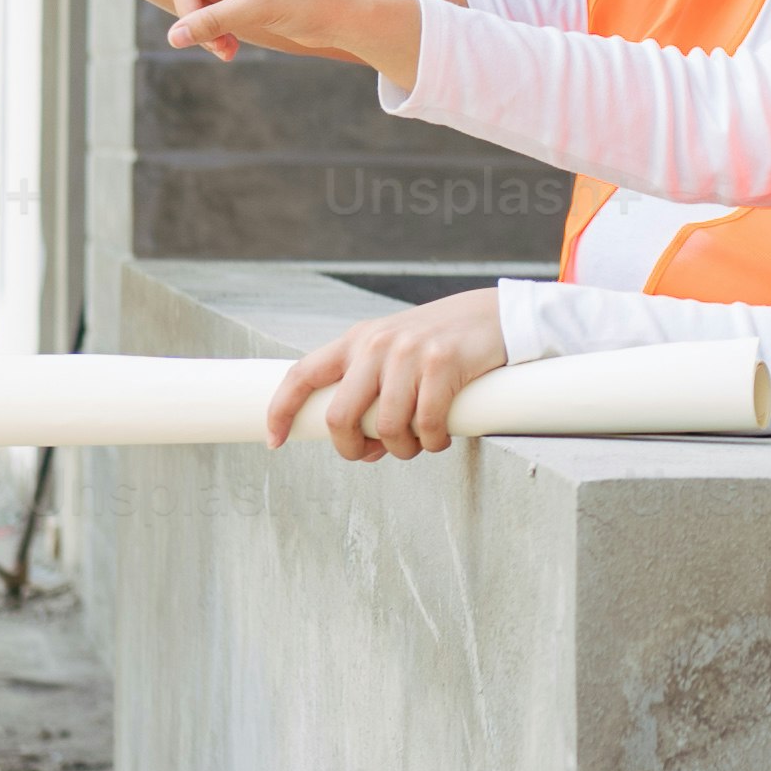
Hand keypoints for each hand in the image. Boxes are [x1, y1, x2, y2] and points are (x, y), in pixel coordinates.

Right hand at [130, 0, 423, 80]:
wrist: (344, 15)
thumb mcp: (257, 8)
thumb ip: (213, 22)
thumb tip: (174, 38)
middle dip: (192, 14)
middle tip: (213, 43)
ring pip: (194, 1)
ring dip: (206, 30)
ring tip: (228, 52)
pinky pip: (208, 13)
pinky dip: (215, 33)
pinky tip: (231, 51)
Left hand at [265, 292, 512, 459]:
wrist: (495, 316)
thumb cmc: (442, 344)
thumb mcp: (394, 351)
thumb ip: (371, 387)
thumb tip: (361, 444)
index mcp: (356, 340)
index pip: (302, 374)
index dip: (281, 410)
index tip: (274, 440)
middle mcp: (375, 344)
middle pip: (340, 416)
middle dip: (351, 448)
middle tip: (371, 454)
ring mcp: (408, 353)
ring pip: (386, 427)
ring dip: (401, 449)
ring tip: (417, 444)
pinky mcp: (441, 364)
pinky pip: (425, 425)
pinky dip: (431, 444)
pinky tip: (439, 439)